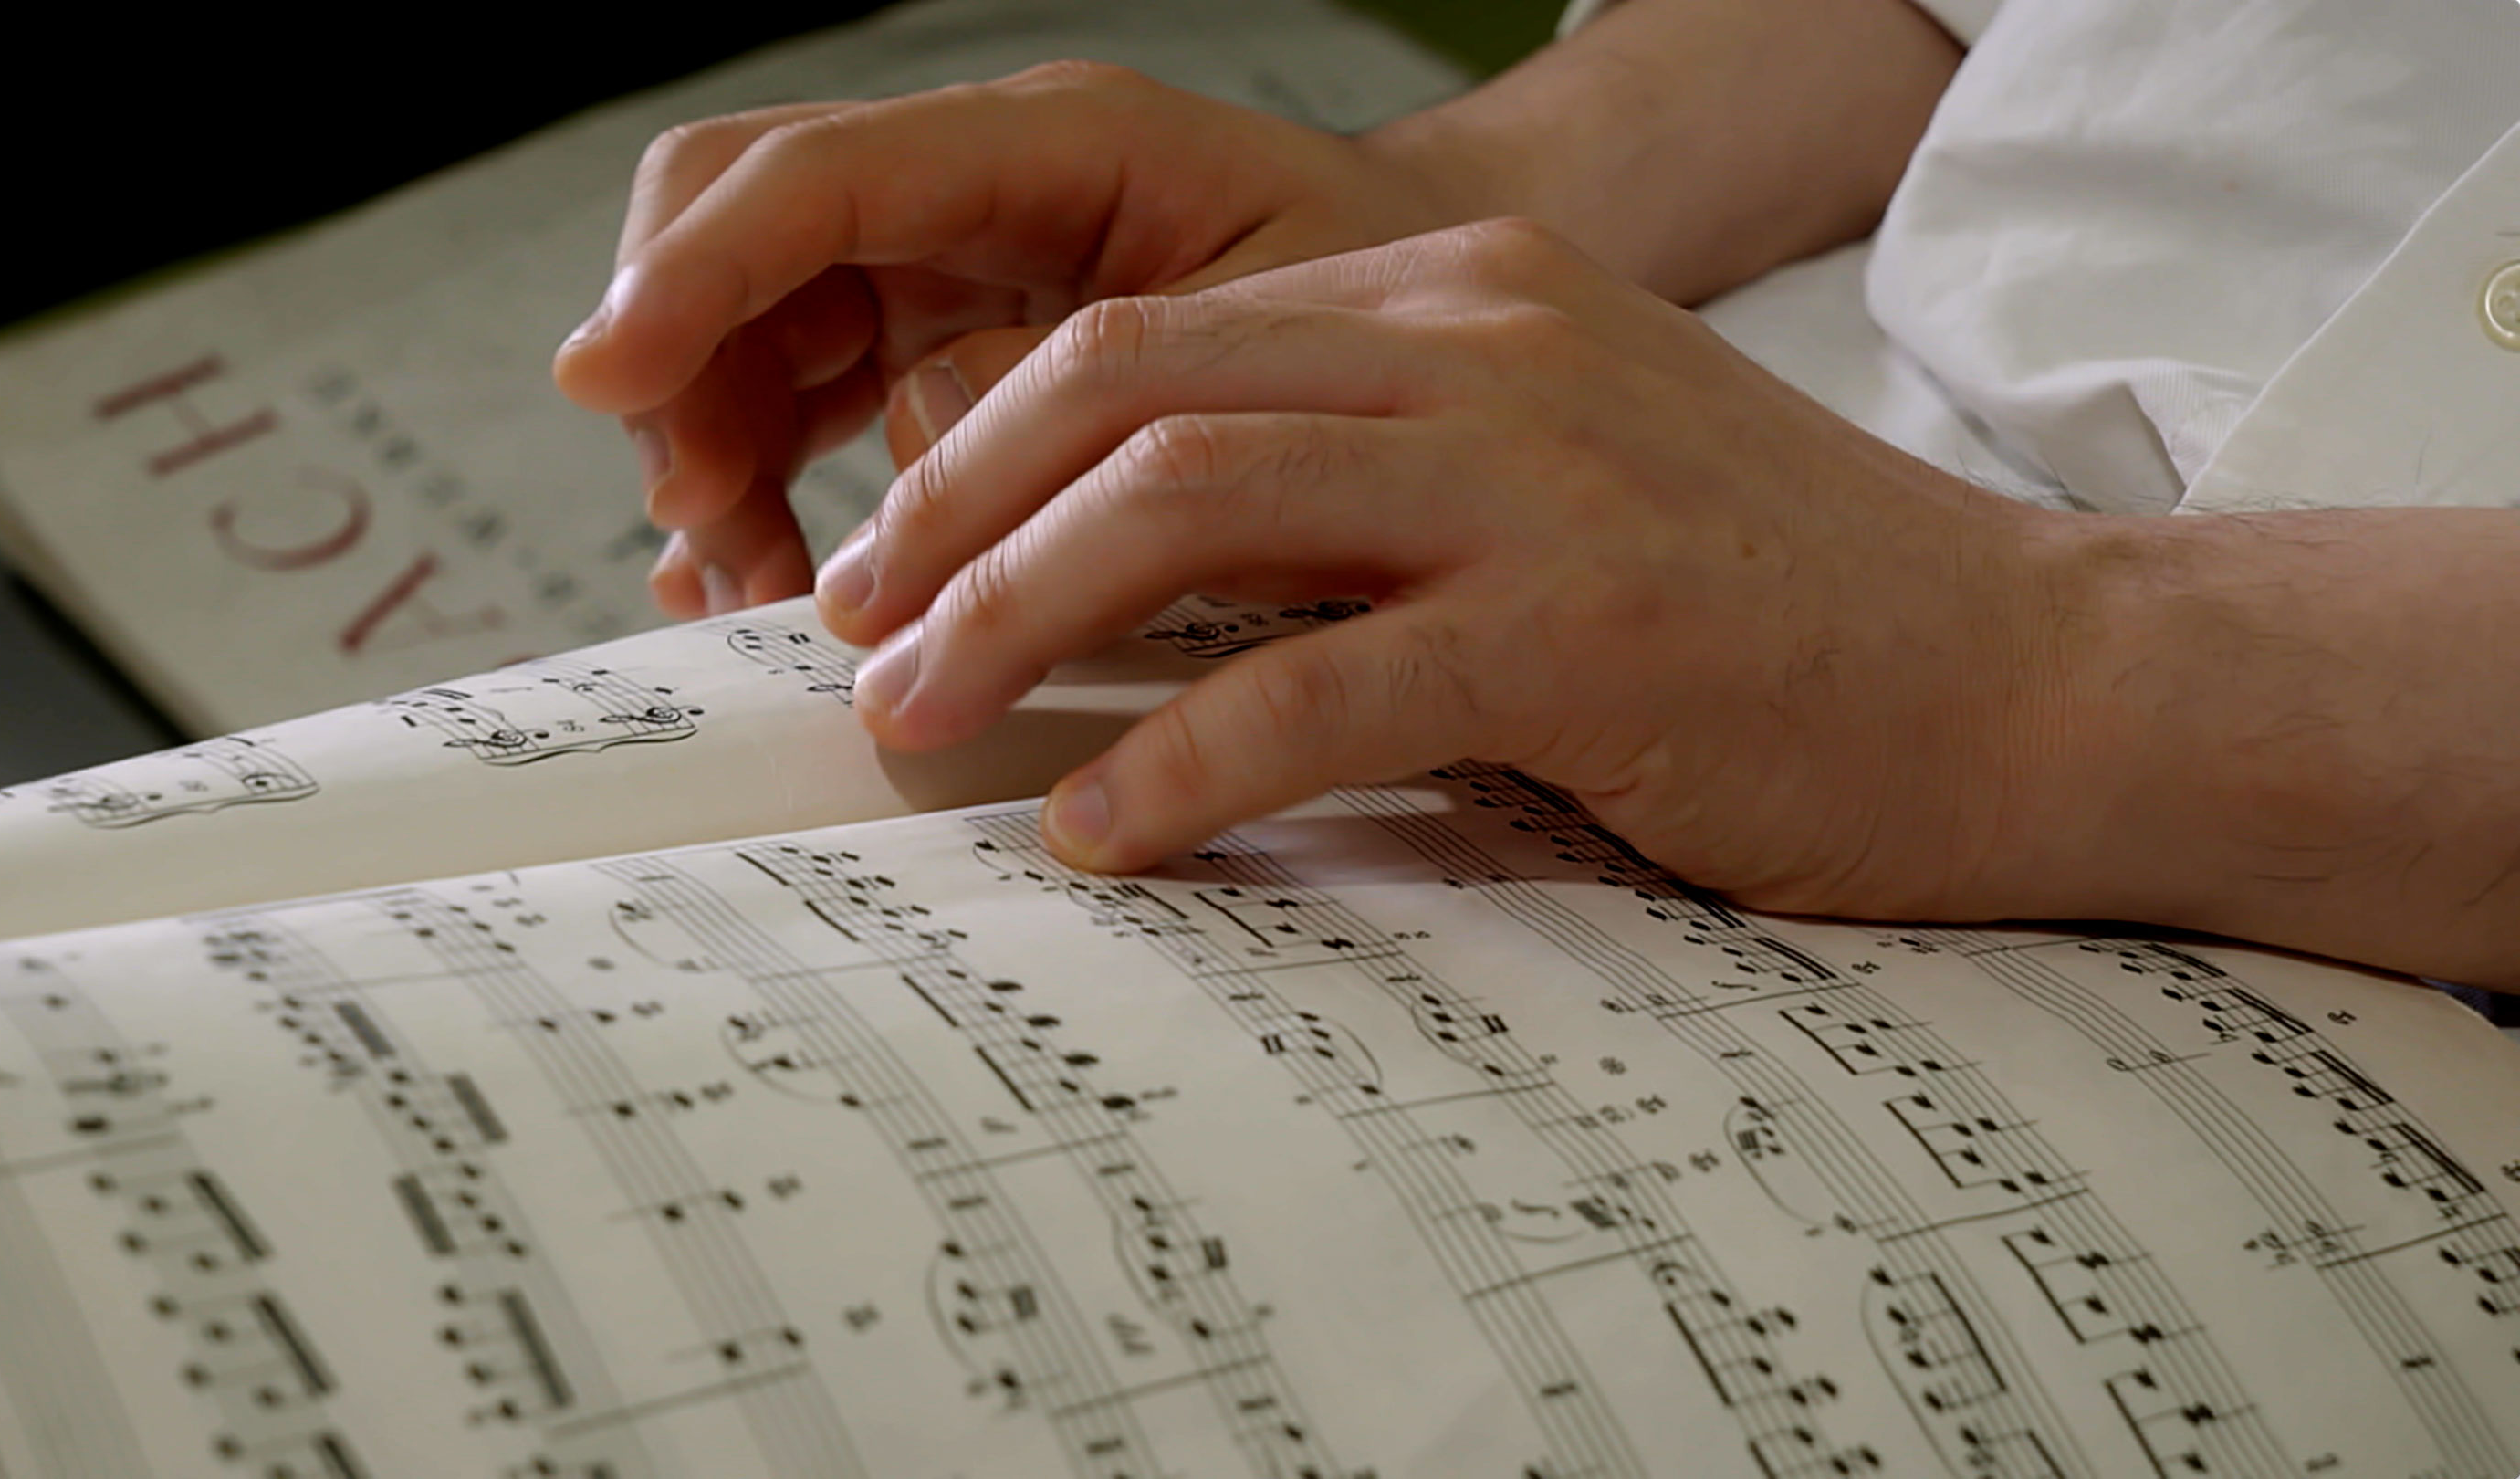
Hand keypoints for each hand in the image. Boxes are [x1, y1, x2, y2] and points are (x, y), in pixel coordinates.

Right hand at [552, 61, 1475, 617]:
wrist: (1449, 319)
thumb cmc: (1387, 310)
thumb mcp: (1268, 346)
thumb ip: (1094, 390)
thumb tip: (914, 454)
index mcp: (1057, 144)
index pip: (814, 177)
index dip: (693, 274)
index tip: (606, 378)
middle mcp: (976, 179)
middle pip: (738, 227)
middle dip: (686, 370)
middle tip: (710, 525)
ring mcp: (949, 252)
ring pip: (753, 319)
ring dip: (720, 448)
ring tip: (757, 588)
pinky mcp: (943, 329)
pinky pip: (802, 382)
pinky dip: (764, 475)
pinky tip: (758, 566)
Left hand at [814, 219, 2093, 922]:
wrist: (2041, 682)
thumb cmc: (1782, 619)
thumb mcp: (1554, 494)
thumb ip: (1366, 495)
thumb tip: (1132, 585)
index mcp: (1464, 298)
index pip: (1155, 333)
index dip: (986, 447)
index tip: (894, 563)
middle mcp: (1487, 347)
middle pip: (1128, 388)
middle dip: (949, 517)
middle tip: (856, 642)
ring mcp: (1543, 473)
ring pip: (1188, 504)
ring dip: (1013, 620)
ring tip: (918, 729)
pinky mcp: (1592, 625)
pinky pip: (1315, 684)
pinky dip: (1175, 762)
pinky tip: (1099, 835)